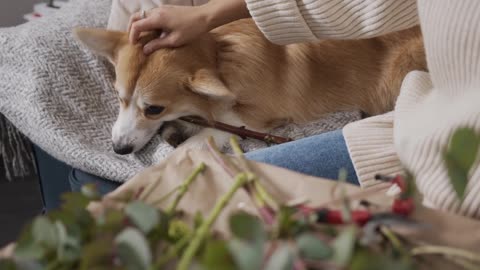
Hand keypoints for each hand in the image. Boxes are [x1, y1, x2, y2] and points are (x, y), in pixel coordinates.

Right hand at [128, 0, 248, 54]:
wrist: (205, 17)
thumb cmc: (191, 30)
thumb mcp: (174, 40)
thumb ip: (158, 44)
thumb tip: (145, 50)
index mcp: (157, 19)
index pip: (137, 25)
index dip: (133, 35)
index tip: (134, 45)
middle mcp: (157, 11)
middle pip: (136, 17)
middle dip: (132, 28)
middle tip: (135, 40)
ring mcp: (161, 9)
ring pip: (143, 14)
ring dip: (140, 24)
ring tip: (143, 37)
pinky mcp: (167, 9)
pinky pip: (152, 14)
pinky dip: (148, 22)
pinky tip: (154, 32)